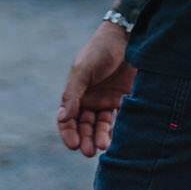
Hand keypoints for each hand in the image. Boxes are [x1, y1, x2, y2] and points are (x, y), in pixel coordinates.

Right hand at [56, 22, 134, 156]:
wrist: (128, 38)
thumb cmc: (100, 50)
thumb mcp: (83, 70)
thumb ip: (73, 94)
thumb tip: (62, 118)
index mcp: (76, 92)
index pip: (67, 118)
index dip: (68, 133)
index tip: (73, 145)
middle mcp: (90, 99)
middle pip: (83, 126)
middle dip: (84, 139)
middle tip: (88, 151)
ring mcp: (106, 101)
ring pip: (100, 126)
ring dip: (99, 137)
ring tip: (102, 147)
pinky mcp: (123, 100)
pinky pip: (118, 120)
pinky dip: (114, 131)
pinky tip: (115, 140)